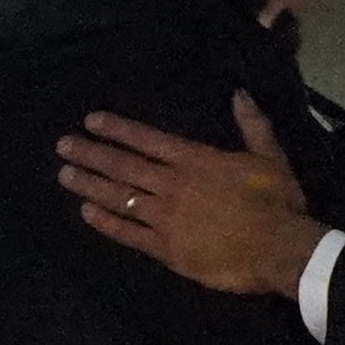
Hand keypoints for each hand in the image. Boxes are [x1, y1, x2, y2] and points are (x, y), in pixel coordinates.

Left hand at [59, 93, 322, 296]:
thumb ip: (252, 125)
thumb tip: (238, 94)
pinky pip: (129, 234)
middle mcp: (173, 185)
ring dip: (90, 185)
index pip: (148, 139)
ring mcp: (166, 218)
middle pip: (124, 166)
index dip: (118, 129)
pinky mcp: (167, 250)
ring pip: (120, 197)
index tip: (91, 121)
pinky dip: (106, 222)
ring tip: (64, 175)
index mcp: (195, 161)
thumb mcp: (270, 157)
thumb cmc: (277, 202)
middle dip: (92, 154)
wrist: (280, 249)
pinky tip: (86, 212)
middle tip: (64, 145)